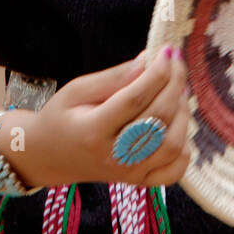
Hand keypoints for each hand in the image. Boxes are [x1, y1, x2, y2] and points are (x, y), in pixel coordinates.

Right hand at [3, 46, 190, 188]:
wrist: (49, 156)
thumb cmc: (61, 117)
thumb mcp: (77, 89)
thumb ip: (114, 77)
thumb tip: (149, 59)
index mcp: (93, 130)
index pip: (135, 99)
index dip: (156, 73)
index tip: (167, 50)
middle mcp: (114, 156)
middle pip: (157, 119)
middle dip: (174, 84)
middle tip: (176, 61)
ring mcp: (129, 173)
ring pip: (172, 144)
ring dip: (182, 111)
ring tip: (176, 89)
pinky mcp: (139, 182)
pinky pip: (174, 171)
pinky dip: (184, 147)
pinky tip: (176, 124)